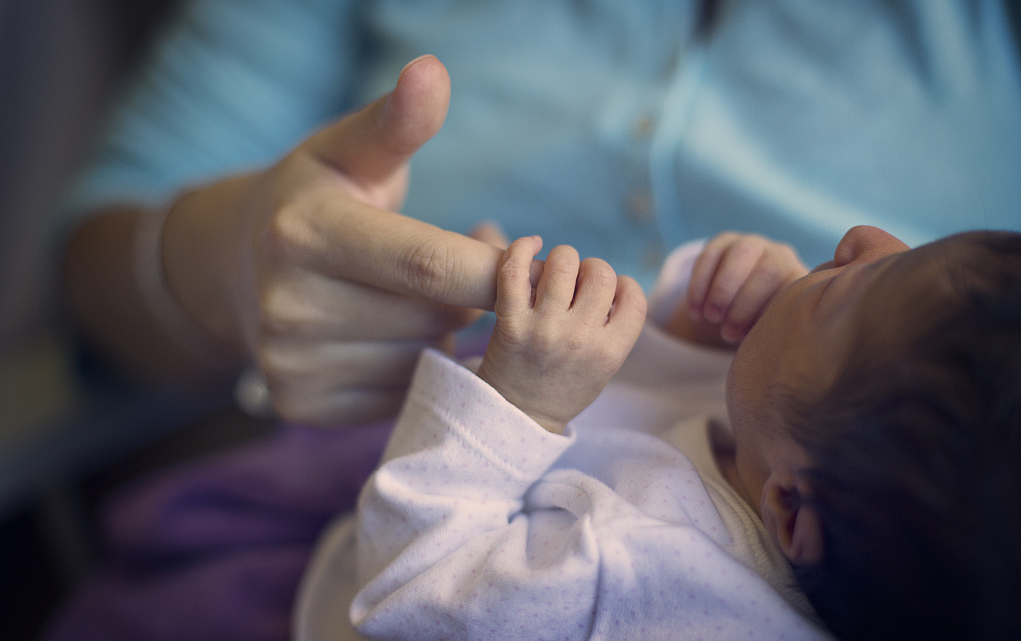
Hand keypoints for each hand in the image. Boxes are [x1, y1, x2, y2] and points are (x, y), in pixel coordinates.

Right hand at [160, 56, 528, 424]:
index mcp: (306, 233)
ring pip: (422, 363)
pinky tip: (402, 338)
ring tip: (427, 302)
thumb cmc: (318, 197)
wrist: (240, 265)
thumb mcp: (351, 150)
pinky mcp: (302, 404)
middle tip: (468, 275)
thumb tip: (432, 72)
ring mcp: (291, 363)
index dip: (493, 268)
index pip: (429, 265)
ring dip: (446, 337)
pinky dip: (419, 370)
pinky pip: (401, 397)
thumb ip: (397, 123)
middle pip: (433, 318)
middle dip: (470, 300)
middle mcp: (288, 305)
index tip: (526, 259)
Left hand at [476, 237, 646, 433]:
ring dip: (563, 258)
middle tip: (578, 279)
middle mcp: (579, 339)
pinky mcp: (510, 323)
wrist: (518, 416)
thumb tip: (613, 281)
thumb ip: (614, 328)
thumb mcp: (604, 367)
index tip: (609, 291)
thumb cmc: (564, 386)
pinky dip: (523, 248)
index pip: (633, 295)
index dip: (623, 284)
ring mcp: (543, 330)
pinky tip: (531, 246)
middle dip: (592, 268)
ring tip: (556, 270)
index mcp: (609, 352)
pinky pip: (515, 270)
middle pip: (600, 273)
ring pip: (563, 263)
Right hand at [665, 232, 806, 345]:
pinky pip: (711, 254)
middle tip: (723, 328)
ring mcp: (752, 245)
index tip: (737, 338)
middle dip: (742, 302)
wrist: (737, 308)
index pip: (788, 290)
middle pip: (767, 270)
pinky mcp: (724, 242)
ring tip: (707, 317)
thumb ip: (776, 334)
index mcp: (798, 279)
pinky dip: (699, 283)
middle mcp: (780, 256)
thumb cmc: (757, 327)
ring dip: (720, 288)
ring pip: (740, 255)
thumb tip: (776, 355)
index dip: (760, 313)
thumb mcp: (770, 331)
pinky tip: (693, 309)